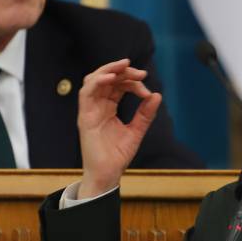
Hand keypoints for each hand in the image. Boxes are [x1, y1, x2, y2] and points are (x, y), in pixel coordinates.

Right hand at [75, 59, 161, 198]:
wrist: (107, 175)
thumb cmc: (118, 156)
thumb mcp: (136, 131)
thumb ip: (145, 114)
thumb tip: (157, 95)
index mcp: (108, 107)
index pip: (118, 85)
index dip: (132, 82)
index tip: (146, 89)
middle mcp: (97, 106)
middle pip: (106, 78)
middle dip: (123, 71)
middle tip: (140, 73)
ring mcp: (89, 110)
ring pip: (93, 80)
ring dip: (108, 69)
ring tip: (124, 66)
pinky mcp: (84, 117)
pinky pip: (86, 93)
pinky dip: (97, 81)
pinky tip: (111, 77)